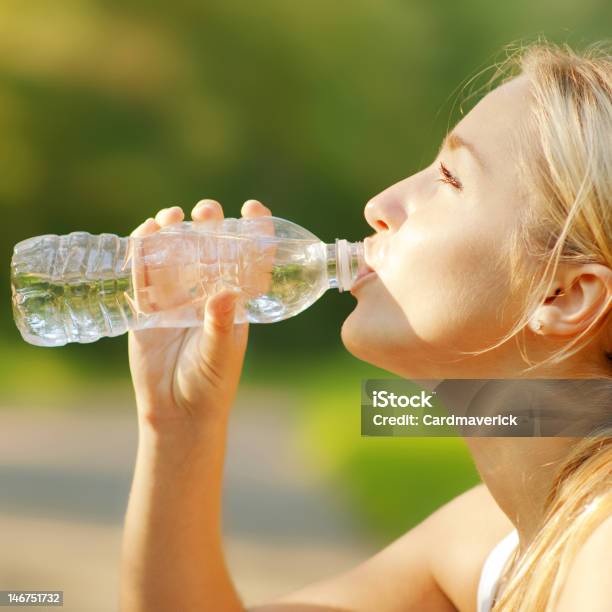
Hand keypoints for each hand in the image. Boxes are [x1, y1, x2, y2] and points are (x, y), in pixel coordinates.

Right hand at [127, 199, 271, 433]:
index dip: (252, 232)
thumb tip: (226, 293)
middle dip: (207, 224)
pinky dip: (143, 252)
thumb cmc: (210, 383)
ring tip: (171, 217)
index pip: (247, 259)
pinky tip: (145, 234)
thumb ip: (222, 324)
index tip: (251, 208)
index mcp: (234, 301)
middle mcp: (205, 293)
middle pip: (207, 248)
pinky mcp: (147, 307)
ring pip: (173, 254)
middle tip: (206, 211)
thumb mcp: (221, 353)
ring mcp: (175, 298)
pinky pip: (144, 273)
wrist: (177, 412)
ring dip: (172, 232)